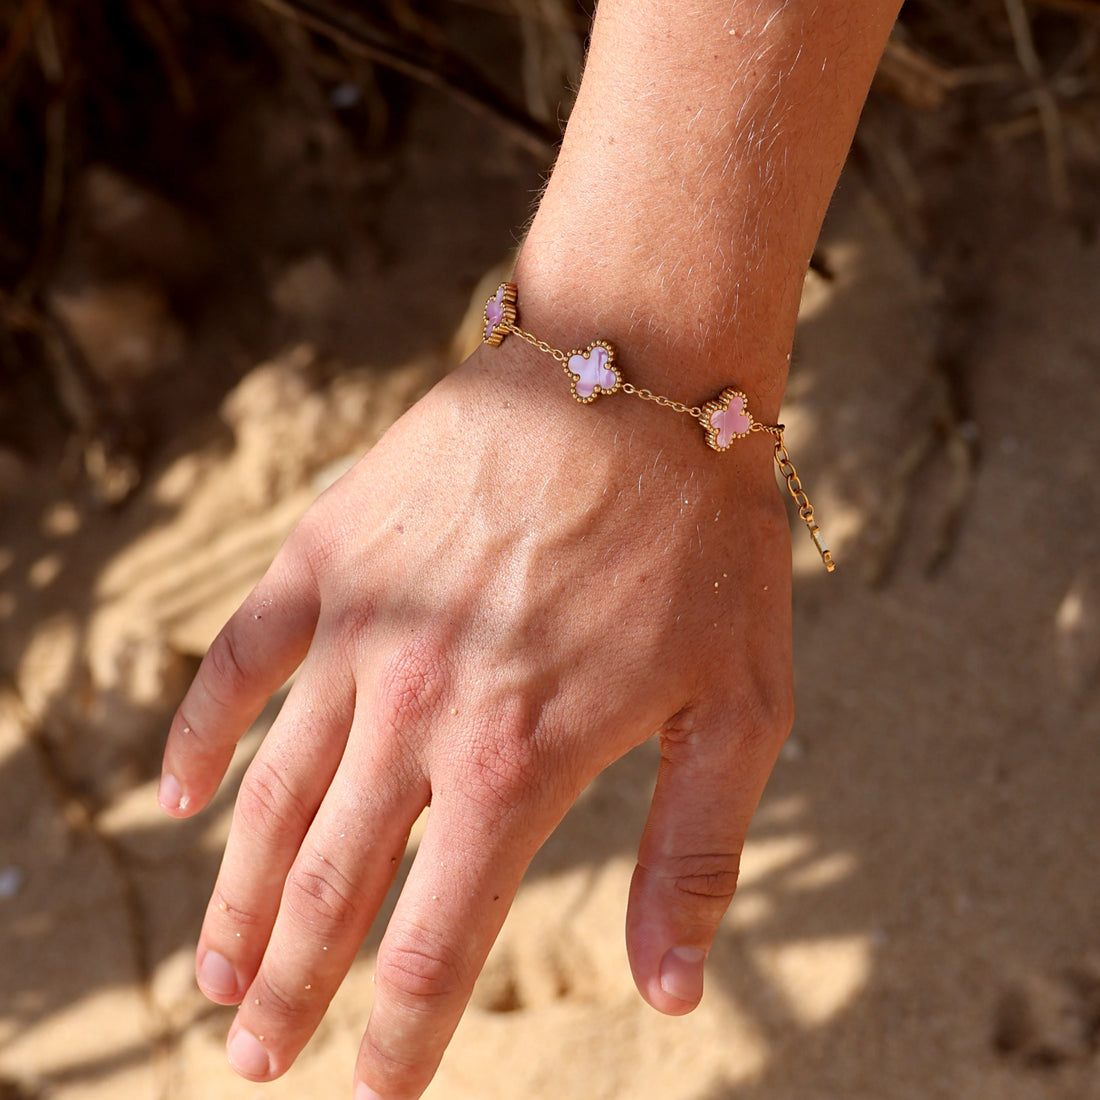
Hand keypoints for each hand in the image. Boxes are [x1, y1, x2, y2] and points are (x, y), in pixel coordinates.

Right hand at [159, 336, 792, 1099]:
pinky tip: (185, 797)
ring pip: (275, 797)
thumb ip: (695, 854)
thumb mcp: (740, 704)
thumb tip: (672, 995)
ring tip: (215, 971)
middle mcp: (419, 713)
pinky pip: (239, 662)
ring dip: (240, 897)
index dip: (399, 1037)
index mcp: (519, 761)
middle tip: (253, 1057)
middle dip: (291, 988)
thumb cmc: (702, 538)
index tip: (368, 1096)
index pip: (436, 941)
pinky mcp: (331, 556)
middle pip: (333, 888)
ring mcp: (361, 631)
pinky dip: (205, 735)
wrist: (636, 374)